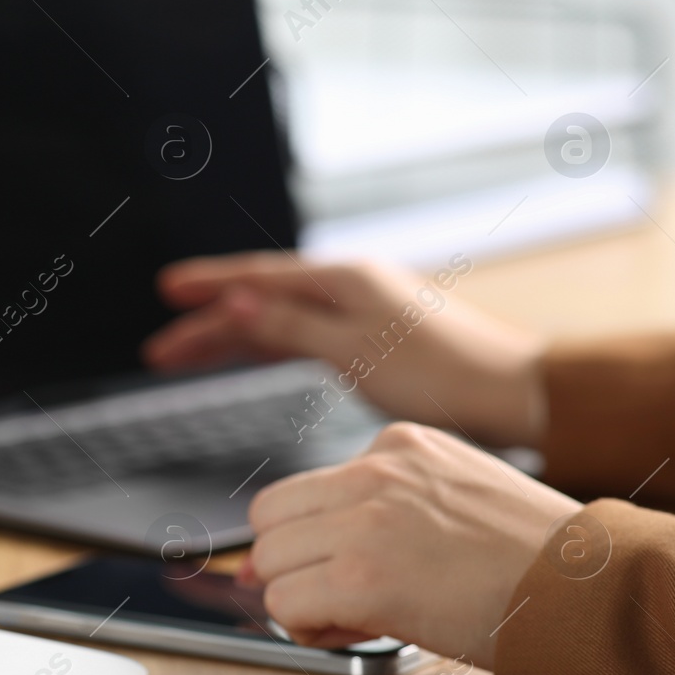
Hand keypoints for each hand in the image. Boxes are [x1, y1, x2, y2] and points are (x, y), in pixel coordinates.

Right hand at [142, 253, 546, 446]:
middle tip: (161, 344)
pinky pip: (301, 337)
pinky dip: (266, 346)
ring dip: (232, 338)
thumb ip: (290, 326)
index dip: (208, 285)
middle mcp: (350, 289)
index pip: (258, 279)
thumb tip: (234, 305)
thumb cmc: (445, 373)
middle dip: (207, 322)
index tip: (167, 289)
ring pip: (277, 321)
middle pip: (260, 301)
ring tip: (186, 355)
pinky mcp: (372, 342)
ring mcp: (361, 314)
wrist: (513, 395)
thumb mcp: (355, 350)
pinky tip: (251, 352)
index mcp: (344, 280)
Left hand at [240, 422, 580, 667]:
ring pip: (268, 562)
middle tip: (339, 598)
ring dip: (300, 599)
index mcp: (399, 443)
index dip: (309, 542)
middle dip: (291, 567)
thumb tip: (291, 549)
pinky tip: (361, 630)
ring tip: (358, 616)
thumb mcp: (456, 497)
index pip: (301, 489)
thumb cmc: (536, 561)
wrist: (595, 590)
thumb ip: (382, 507)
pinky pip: (286, 603)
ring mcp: (367, 520)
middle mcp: (376, 470)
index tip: (339, 570)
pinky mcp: (364, 576)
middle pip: (268, 520)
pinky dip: (309, 628)